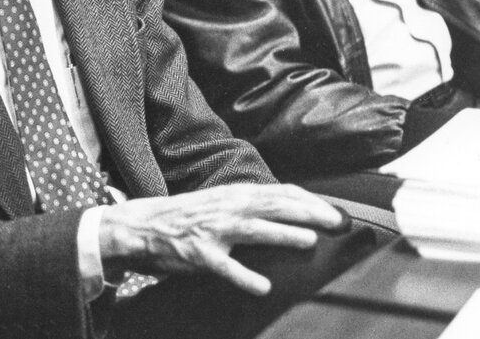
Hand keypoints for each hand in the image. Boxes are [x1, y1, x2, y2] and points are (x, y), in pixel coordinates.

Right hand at [97, 183, 346, 295]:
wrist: (144, 226)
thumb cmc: (188, 216)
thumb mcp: (222, 202)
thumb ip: (252, 205)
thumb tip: (289, 210)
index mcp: (236, 194)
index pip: (281, 192)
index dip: (311, 201)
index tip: (335, 211)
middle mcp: (229, 208)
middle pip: (274, 206)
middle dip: (308, 213)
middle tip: (336, 223)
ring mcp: (214, 230)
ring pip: (254, 230)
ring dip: (282, 234)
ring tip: (308, 240)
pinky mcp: (200, 255)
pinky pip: (226, 267)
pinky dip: (245, 277)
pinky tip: (263, 287)